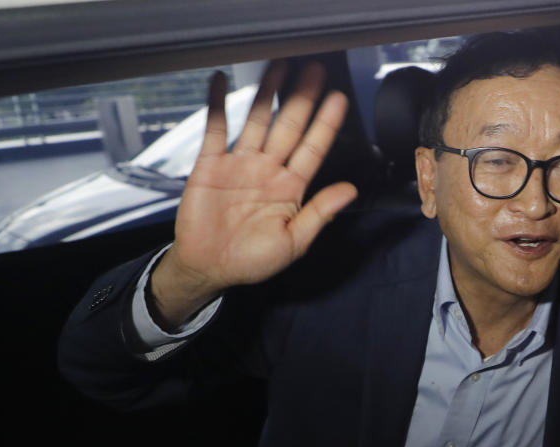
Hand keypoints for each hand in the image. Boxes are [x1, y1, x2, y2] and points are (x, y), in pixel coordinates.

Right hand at [150, 61, 358, 327]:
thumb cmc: (253, 260)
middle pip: (289, 126)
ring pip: (257, 120)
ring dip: (267, 93)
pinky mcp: (210, 164)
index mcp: (291, 188)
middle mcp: (268, 170)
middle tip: (315, 68)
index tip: (339, 98)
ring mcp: (240, 164)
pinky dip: (217, 104)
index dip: (326, 123)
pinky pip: (215, 129)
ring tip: (279, 65)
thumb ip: (320, 212)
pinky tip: (220, 80)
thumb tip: (350, 190)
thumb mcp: (294, 241)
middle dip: (302, 97)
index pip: (313, 148)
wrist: (209, 268)